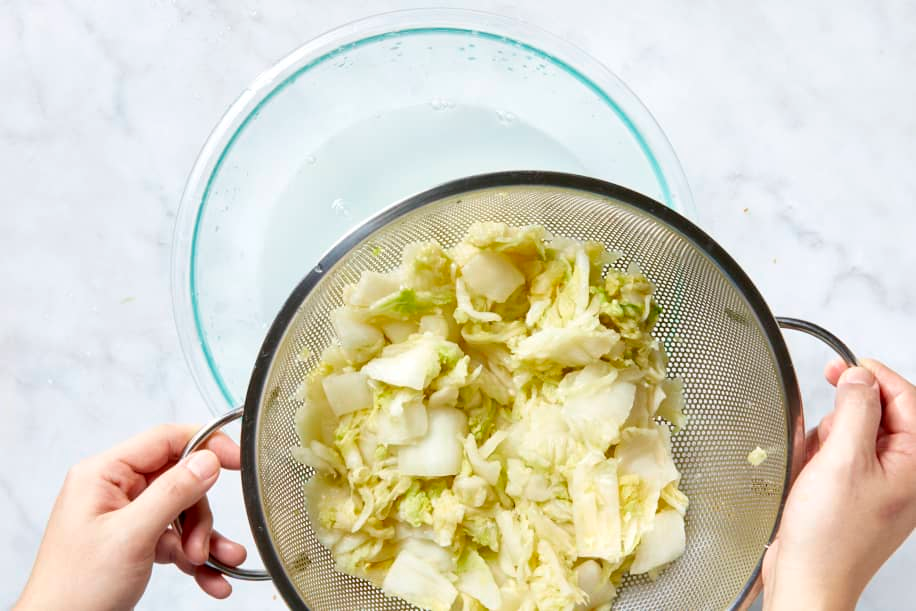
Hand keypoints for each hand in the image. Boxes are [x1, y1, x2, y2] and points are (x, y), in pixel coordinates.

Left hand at [15, 424, 246, 610]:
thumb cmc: (75, 589)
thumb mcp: (131, 536)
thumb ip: (173, 493)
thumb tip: (208, 460)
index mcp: (104, 475)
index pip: (165, 440)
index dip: (206, 445)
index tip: (239, 460)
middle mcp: (115, 490)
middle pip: (180, 480)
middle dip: (199, 515)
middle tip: (201, 544)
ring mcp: (126, 517)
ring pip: (183, 512)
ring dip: (202, 539)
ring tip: (210, 564)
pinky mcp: (135, 542)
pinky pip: (177, 539)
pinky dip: (197, 558)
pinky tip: (212, 577)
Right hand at [762, 359, 915, 609]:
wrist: (809, 578)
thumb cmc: (830, 535)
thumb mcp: (842, 459)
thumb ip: (855, 409)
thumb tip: (860, 377)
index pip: (908, 399)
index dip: (875, 377)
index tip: (845, 366)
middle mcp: (906, 474)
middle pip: (884, 413)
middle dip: (849, 409)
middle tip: (827, 407)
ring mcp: (883, 485)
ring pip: (858, 433)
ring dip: (831, 434)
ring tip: (817, 458)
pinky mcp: (858, 493)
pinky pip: (842, 456)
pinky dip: (823, 455)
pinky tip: (811, 471)